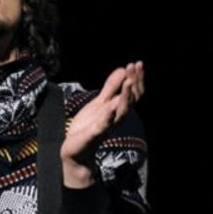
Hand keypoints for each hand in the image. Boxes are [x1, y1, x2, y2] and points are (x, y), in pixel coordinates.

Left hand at [61, 61, 144, 187]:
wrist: (75, 149)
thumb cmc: (88, 126)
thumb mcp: (99, 102)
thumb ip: (110, 88)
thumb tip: (123, 69)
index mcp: (117, 109)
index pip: (133, 93)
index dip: (136, 78)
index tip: (137, 64)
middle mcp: (115, 117)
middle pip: (131, 100)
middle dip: (134, 83)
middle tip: (135, 66)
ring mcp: (106, 126)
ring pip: (121, 112)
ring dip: (126, 97)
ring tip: (128, 81)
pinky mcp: (94, 135)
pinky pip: (103, 126)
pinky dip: (107, 118)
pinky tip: (110, 108)